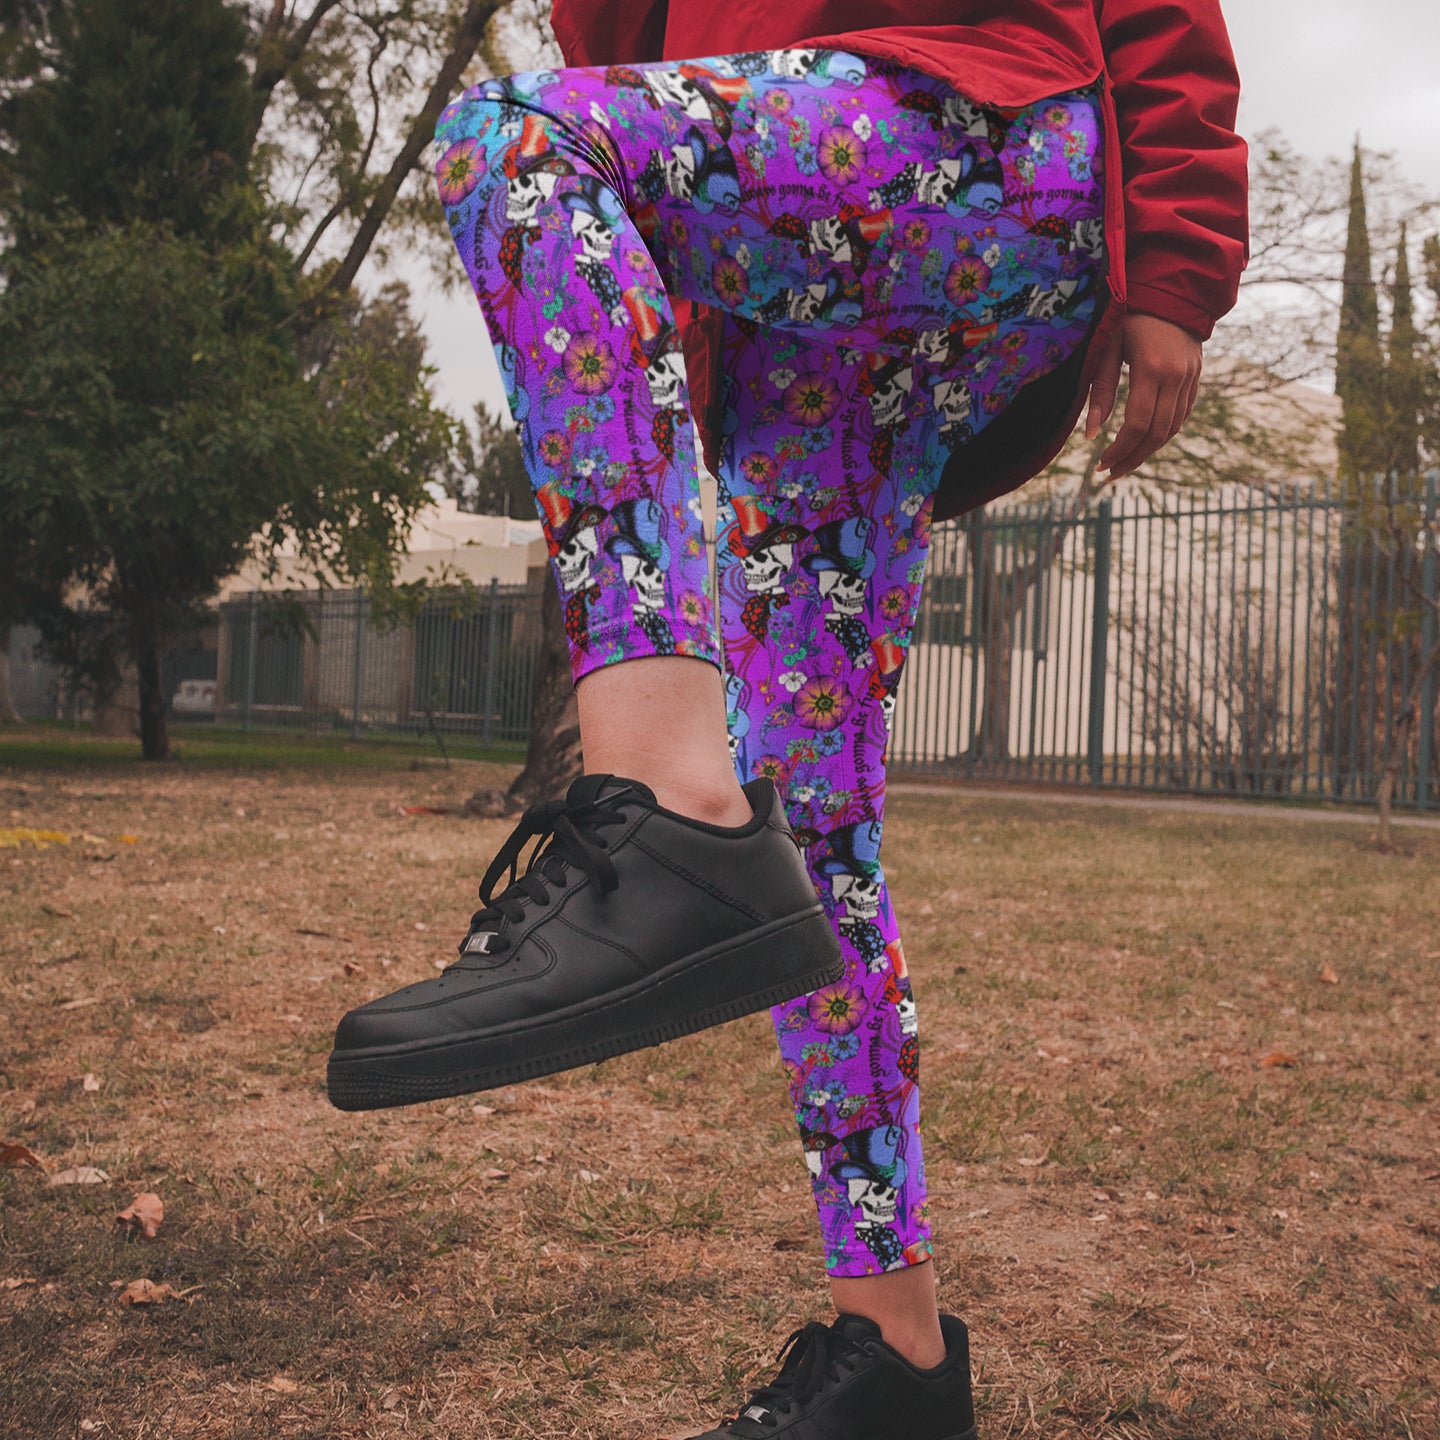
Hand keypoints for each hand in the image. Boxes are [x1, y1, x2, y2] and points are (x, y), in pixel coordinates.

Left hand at [1084, 312, 1202, 478]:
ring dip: (1148, 450)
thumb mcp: (1108, 349)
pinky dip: (1164, 433)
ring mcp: (1190, 378)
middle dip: (1132, 458)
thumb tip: (1091, 435)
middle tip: (1110, 473)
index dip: (1119, 450)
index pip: (1137, 424)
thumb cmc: (1130, 320)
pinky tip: (1144, 442)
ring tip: (1124, 463)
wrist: (1171, 295)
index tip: (1101, 464)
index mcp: (1151, 368)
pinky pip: (1182, 415)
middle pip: (1156, 433)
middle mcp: (1176, 376)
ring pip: (1172, 428)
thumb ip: (1100, 391)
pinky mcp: (1197, 378)